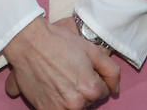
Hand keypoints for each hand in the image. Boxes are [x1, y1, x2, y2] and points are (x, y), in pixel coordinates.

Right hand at [1, 17, 119, 109]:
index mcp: (91, 89)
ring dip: (72, 97)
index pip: (103, 92)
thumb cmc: (61, 43)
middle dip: (84, 89)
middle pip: (89, 101)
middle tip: (71, 73)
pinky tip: (53, 88)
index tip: (83, 68)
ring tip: (61, 80)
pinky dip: (58, 103)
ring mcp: (60, 109)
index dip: (94, 78)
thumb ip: (111, 71)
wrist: (30, 44)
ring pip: (75, 107)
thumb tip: (115, 91)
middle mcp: (76, 103)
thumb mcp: (92, 50)